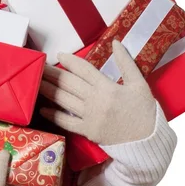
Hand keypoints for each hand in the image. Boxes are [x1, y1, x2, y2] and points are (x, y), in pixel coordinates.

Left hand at [39, 40, 156, 145]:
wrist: (148, 142)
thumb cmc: (145, 111)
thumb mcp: (139, 84)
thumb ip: (126, 63)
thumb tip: (116, 43)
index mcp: (107, 87)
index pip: (84, 69)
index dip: (70, 61)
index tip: (59, 55)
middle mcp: (95, 101)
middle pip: (69, 83)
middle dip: (52, 73)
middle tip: (38, 66)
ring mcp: (90, 117)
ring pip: (64, 100)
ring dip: (48, 90)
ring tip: (36, 82)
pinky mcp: (87, 132)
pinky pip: (67, 122)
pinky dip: (54, 115)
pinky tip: (43, 109)